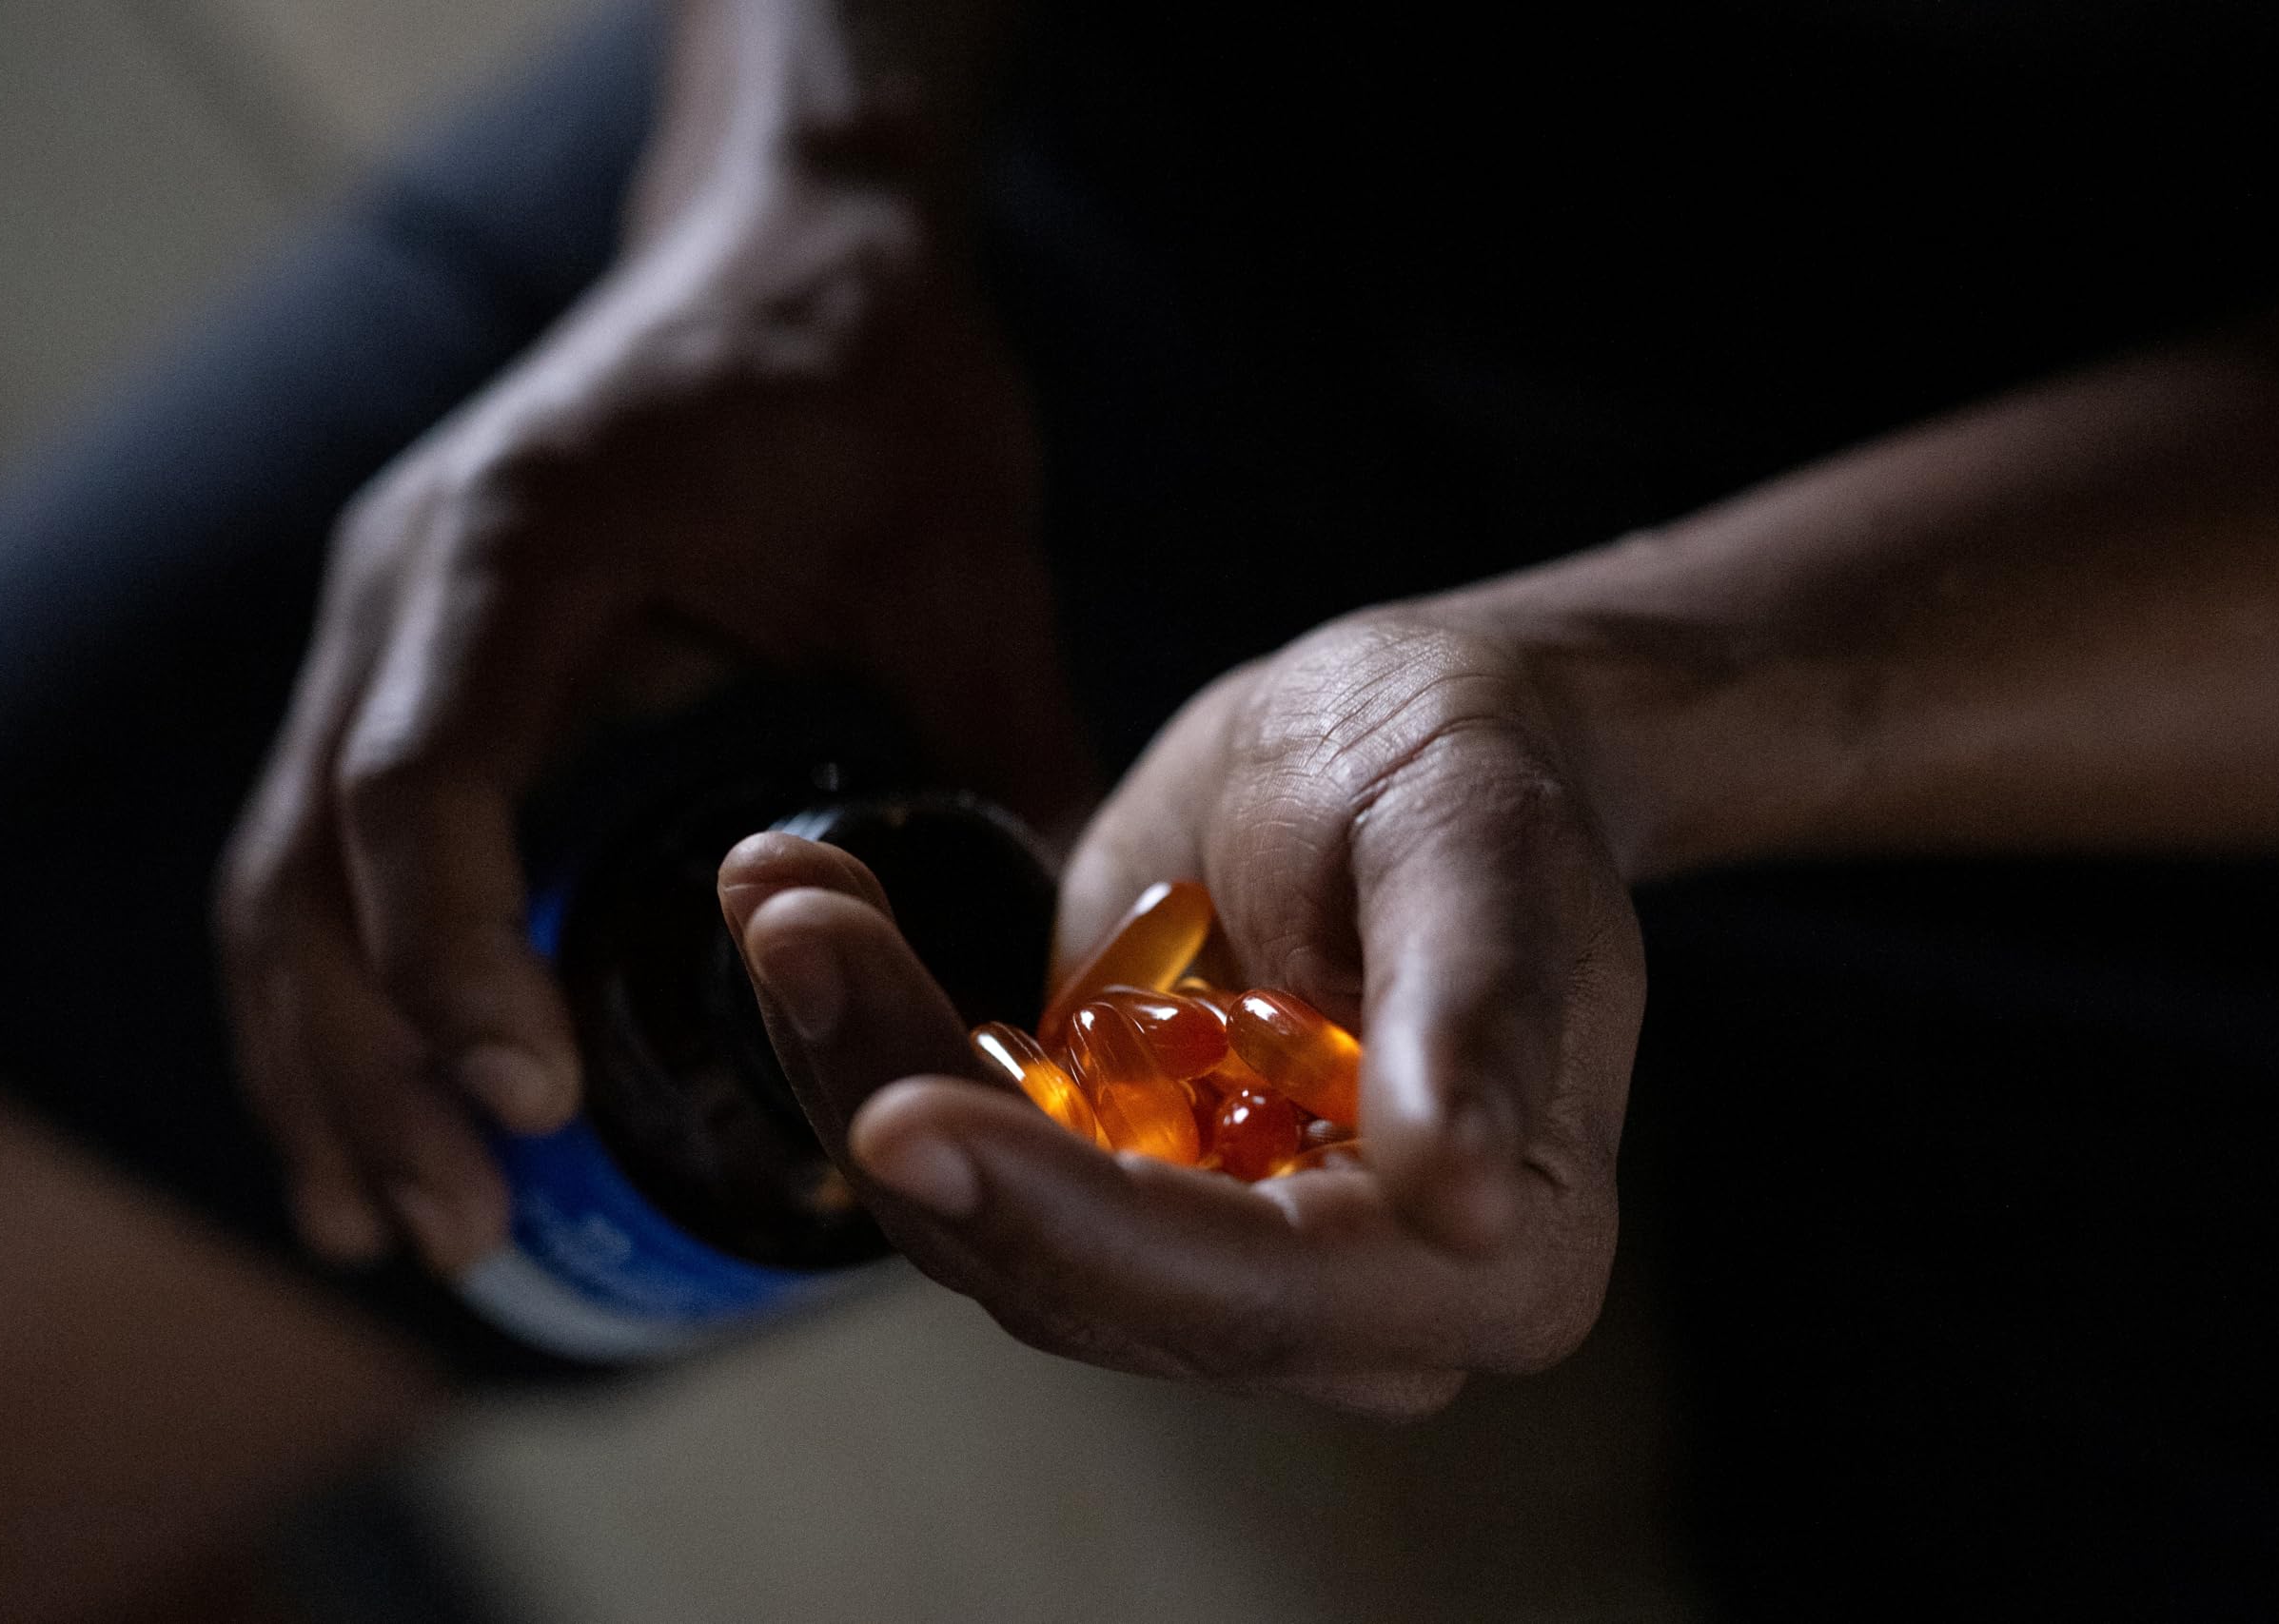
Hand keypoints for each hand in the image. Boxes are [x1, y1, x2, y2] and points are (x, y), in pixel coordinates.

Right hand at [218, 166, 1088, 1274]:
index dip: (448, 954)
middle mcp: (409, 588)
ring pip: (281, 877)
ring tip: (400, 1227)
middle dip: (369, 1064)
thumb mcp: (964, 557)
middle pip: (307, 861)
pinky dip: (336, 997)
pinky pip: (320, 857)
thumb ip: (1007, 744)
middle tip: (463, 1234)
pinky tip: (378, 1123)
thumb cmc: (873, 381)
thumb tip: (1058, 979)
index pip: (417, 776)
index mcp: (521, 542)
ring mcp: (389, 631)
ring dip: (325, 1061)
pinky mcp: (416, 673)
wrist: (790, 247)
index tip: (527, 1102)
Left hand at [723, 607, 1643, 1415]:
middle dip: (905, 1100)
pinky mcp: (1101, 1187)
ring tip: (786, 887)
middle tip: (795, 926)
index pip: (1245, 1288)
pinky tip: (808, 906)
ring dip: (856, 1053)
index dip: (1062, 1217)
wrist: (1403, 732)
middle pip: (1073, 1275)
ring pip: (979, 1222)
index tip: (898, 1117)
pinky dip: (866, 1034)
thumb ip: (1474, 1014)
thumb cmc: (1471, 768)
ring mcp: (1202, 1256)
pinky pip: (957, 1152)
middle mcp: (1341, 1309)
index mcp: (1492, 1265)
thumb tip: (1471, 1199)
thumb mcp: (1477, 845)